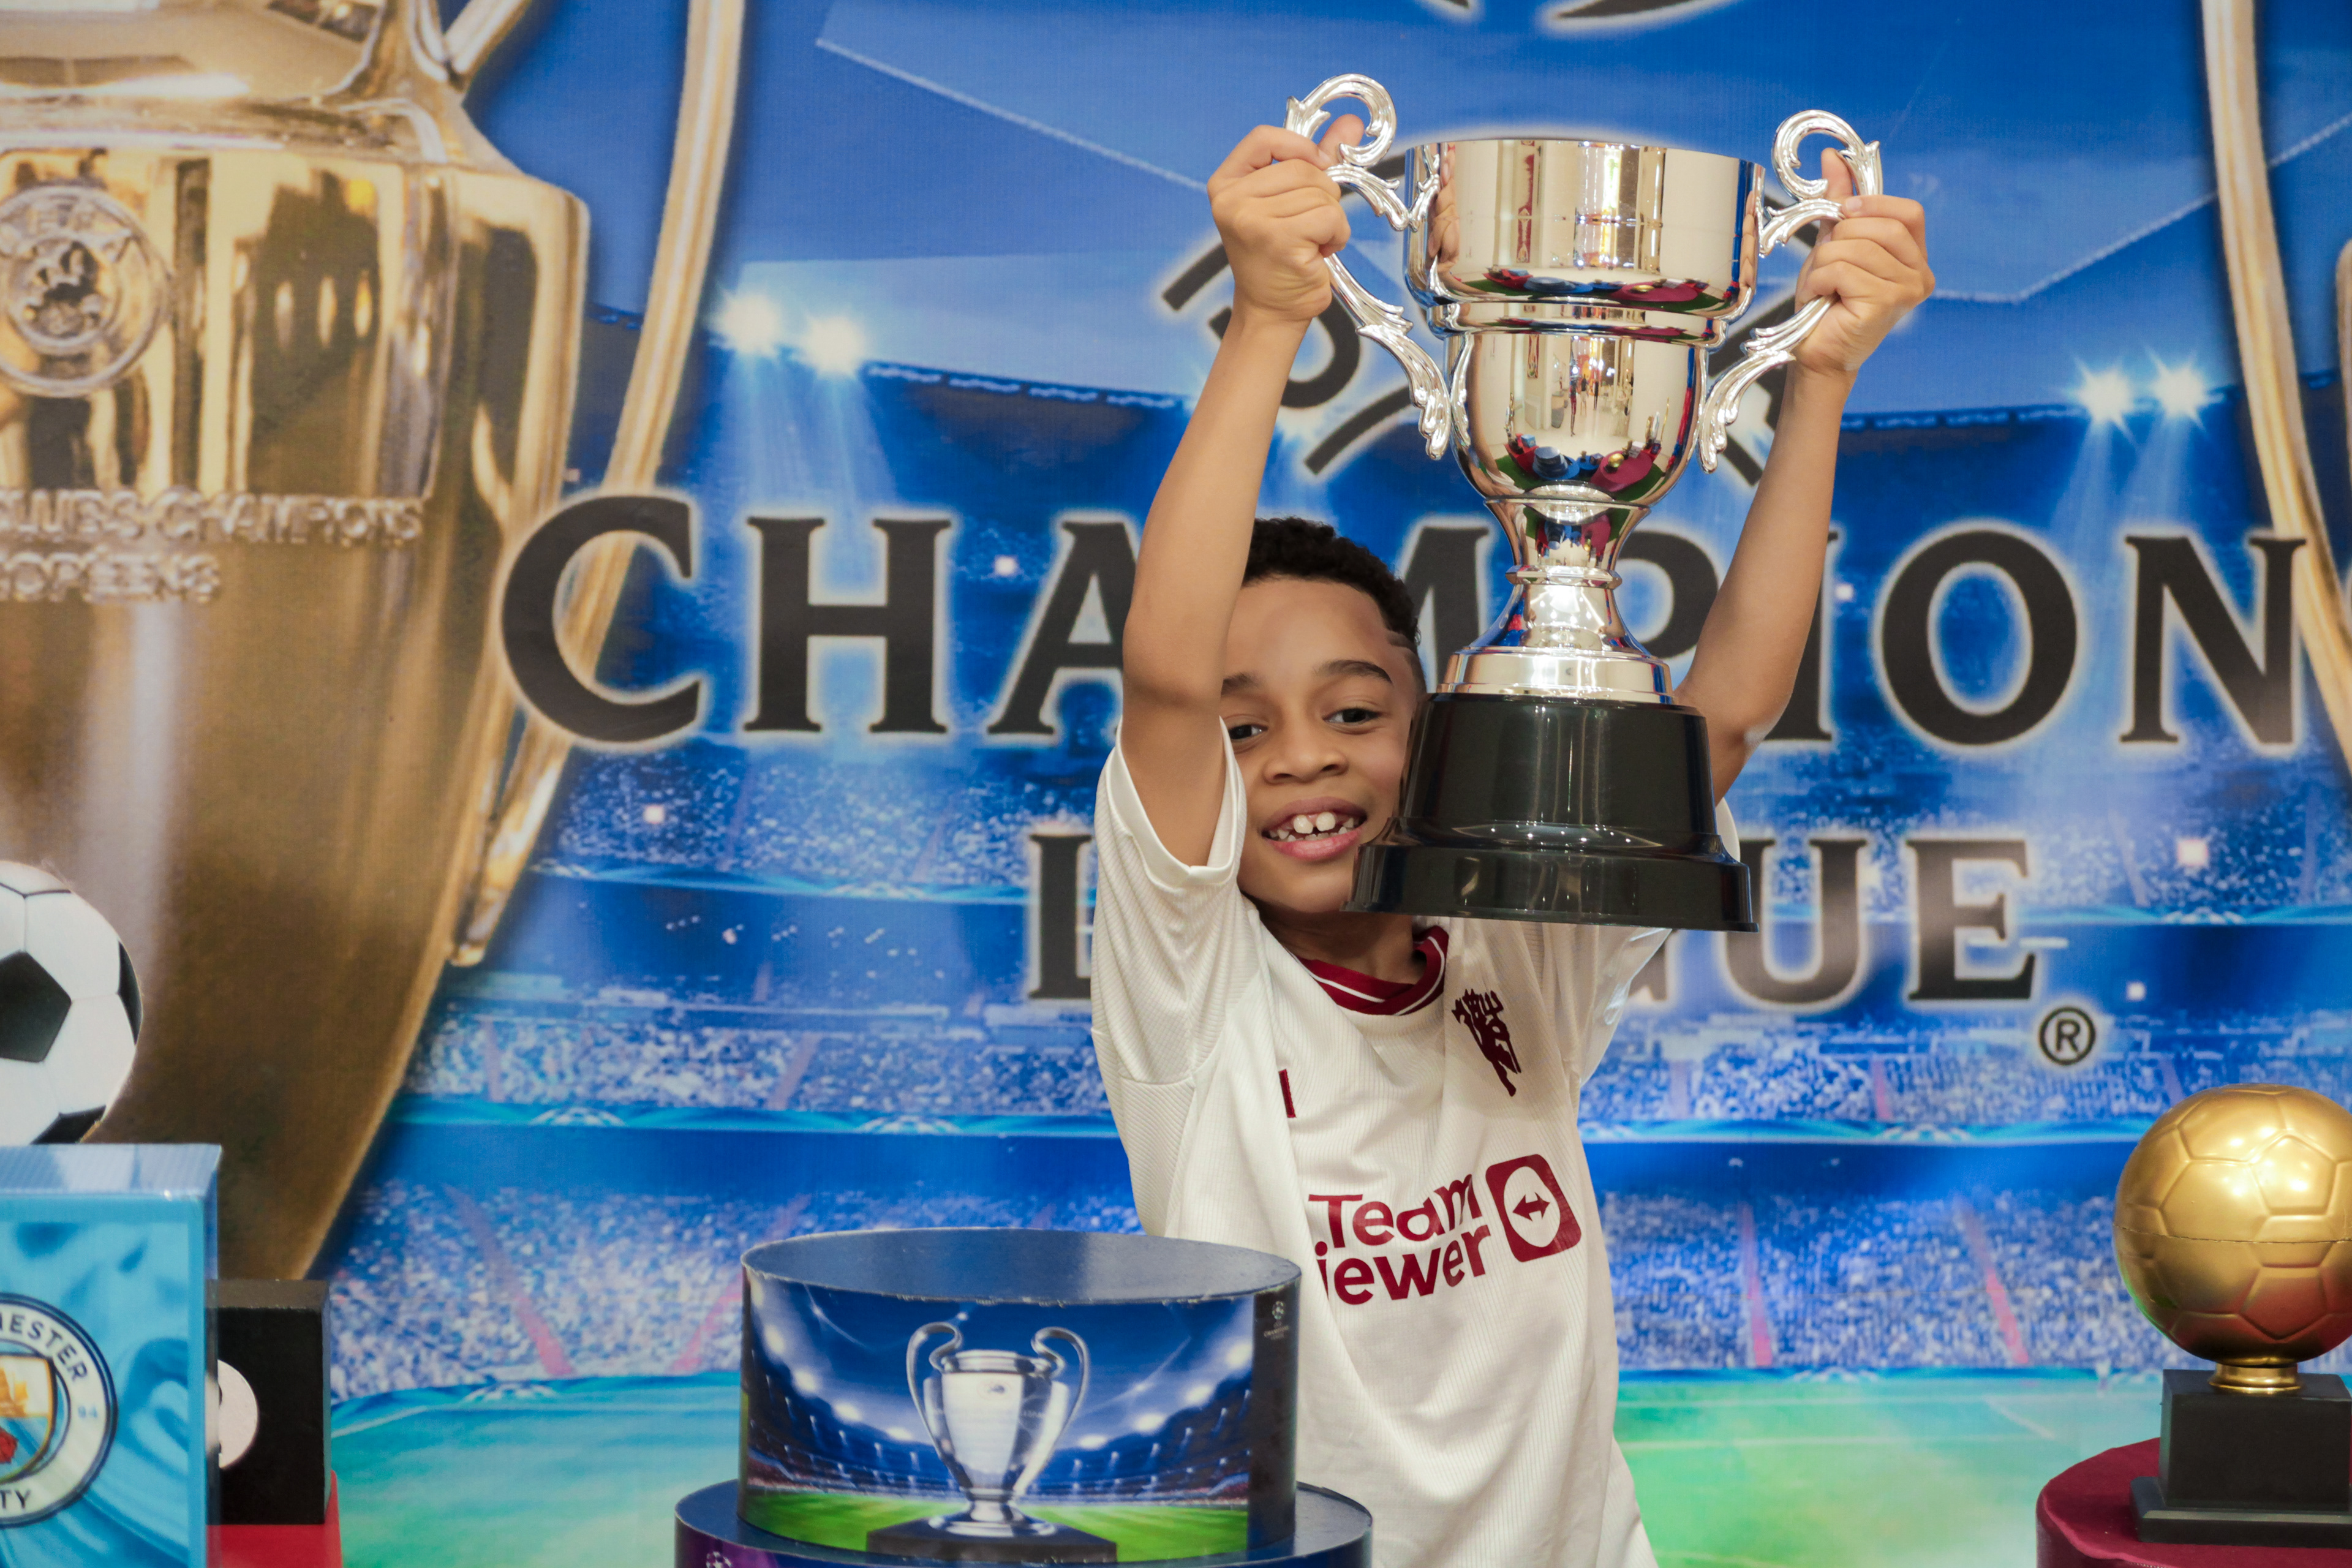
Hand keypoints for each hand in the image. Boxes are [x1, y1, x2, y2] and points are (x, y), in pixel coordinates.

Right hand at [1207, 115, 1362, 327]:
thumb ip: (1317, 158)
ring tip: (1311, 242)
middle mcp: (1231, 200)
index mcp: (1226, 183)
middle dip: (1322, 194)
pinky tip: (1318, 253)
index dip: (1298, 146)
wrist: (1271, 310)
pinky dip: (1336, 235)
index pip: (1263, 138)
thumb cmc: (1280, 256)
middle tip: (1310, 225)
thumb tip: (1352, 122)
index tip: (1315, 165)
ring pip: (1320, 194)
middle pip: (1302, 167)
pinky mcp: (1277, 240)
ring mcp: (1251, 220)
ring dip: (1330, 220)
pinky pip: (1329, 217)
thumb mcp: (1291, 200)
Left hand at [1786, 152, 1932, 381]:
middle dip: (1840, 237)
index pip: (1909, 212)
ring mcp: (1908, 290)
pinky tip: (1822, 298)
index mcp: (1915, 258)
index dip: (1874, 203)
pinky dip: (1821, 280)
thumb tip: (1834, 156)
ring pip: (1856, 247)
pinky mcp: (1887, 303)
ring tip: (1822, 286)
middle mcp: (1921, 274)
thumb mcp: (1834, 244)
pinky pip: (1844, 269)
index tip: (1844, 211)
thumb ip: (1840, 203)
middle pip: (1880, 227)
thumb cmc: (1827, 303)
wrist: (1817, 354)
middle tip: (1826, 265)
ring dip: (1825, 263)